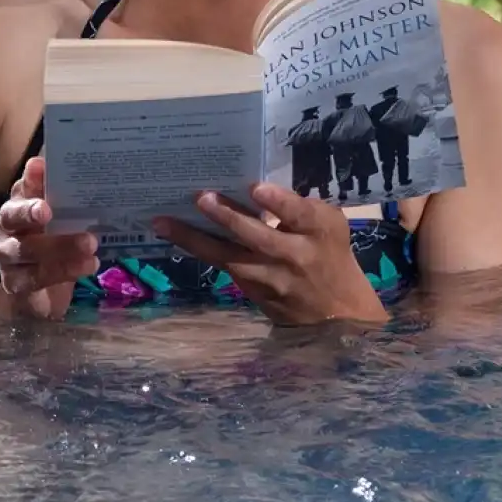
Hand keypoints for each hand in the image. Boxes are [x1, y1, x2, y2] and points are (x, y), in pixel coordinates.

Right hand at [0, 157, 96, 320]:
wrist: (43, 296)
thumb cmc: (56, 247)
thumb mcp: (67, 223)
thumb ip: (74, 204)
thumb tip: (103, 180)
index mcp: (20, 205)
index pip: (22, 187)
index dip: (29, 178)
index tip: (40, 166)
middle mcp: (8, 227)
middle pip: (12, 215)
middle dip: (28, 211)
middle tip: (47, 210)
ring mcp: (7, 256)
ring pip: (25, 249)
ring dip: (59, 246)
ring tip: (90, 243)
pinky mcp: (15, 283)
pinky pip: (36, 276)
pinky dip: (64, 271)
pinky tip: (89, 265)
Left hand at [155, 182, 389, 327]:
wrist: (337, 314)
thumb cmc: (331, 256)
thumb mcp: (329, 227)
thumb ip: (298, 208)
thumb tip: (256, 186)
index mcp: (319, 231)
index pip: (299, 215)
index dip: (278, 202)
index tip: (256, 188)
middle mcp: (294, 255)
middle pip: (257, 237)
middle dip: (227, 216)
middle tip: (200, 197)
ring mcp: (270, 279)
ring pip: (228, 257)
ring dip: (194, 238)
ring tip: (164, 221)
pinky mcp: (253, 293)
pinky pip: (222, 267)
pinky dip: (198, 250)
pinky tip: (174, 235)